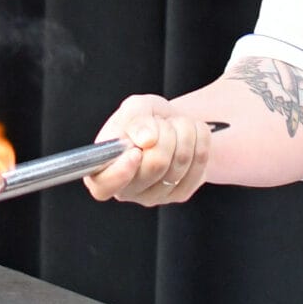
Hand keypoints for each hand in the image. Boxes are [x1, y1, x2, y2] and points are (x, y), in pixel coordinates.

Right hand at [85, 95, 215, 205]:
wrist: (171, 126)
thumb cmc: (145, 119)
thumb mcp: (135, 108)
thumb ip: (135, 119)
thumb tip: (146, 139)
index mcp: (104, 168)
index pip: (103, 186)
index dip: (119, 172)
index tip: (135, 152)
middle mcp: (126, 188)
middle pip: (155, 165)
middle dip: (165, 132)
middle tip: (162, 124)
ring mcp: (154, 196)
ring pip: (181, 161)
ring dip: (184, 131)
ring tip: (174, 127)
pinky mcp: (180, 194)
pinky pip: (199, 162)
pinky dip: (199, 139)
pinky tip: (189, 137)